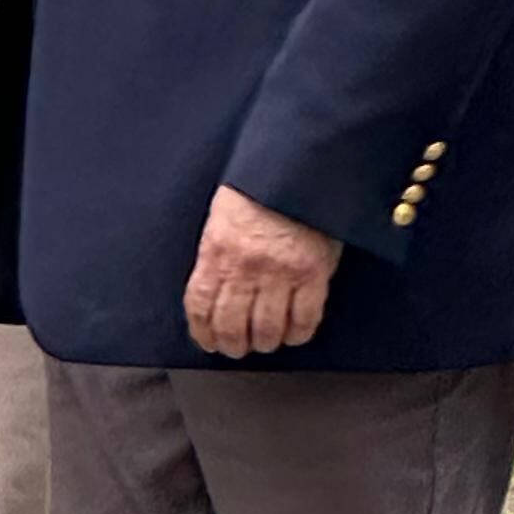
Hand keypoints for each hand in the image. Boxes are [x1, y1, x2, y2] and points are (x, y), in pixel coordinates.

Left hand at [185, 186, 341, 359]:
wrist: (303, 165)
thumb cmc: (262, 185)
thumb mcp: (223, 215)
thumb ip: (217, 251)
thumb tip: (215, 285)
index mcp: (217, 250)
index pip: (200, 305)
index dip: (202, 331)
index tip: (207, 341)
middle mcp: (245, 267)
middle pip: (231, 324)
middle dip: (232, 344)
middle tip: (236, 348)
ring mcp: (280, 272)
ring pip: (266, 328)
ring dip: (264, 342)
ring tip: (265, 343)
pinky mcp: (313, 273)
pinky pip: (304, 318)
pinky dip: (298, 333)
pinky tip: (294, 334)